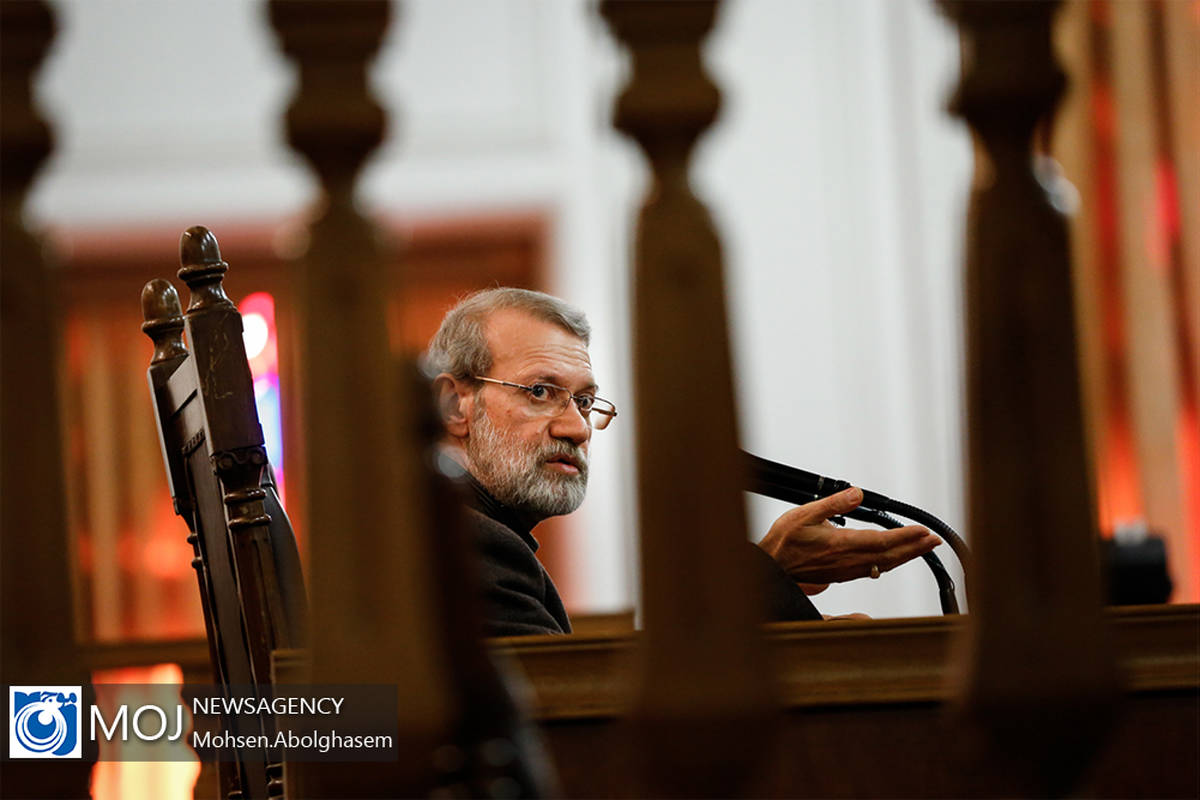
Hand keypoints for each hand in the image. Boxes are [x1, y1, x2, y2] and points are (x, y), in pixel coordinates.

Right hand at [757, 487, 940, 585]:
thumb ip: (833, 503)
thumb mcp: (804, 514)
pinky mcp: (842, 574)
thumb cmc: (785, 541)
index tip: (923, 531)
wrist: (773, 566)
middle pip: (890, 556)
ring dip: (905, 557)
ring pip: (884, 565)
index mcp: (841, 544)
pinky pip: (873, 570)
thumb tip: (857, 494)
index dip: (906, 537)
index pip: (882, 541)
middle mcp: (847, 560)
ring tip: (921, 548)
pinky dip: (889, 564)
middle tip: (934, 541)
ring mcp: (846, 570)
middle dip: (915, 548)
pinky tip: (894, 560)